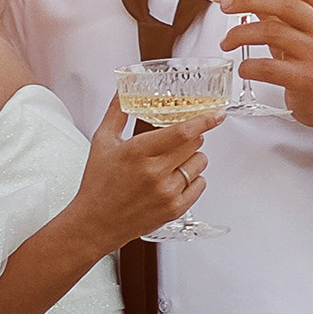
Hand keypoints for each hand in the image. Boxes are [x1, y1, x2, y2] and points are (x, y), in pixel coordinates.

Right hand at [73, 94, 214, 251]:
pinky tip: (175, 179)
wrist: (95, 223)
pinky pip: (200, 185)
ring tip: (172, 163)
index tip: (217, 114)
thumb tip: (122, 90)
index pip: (182, 132)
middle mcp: (155, 173)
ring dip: (192, 158)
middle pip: (194, 144)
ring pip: (200, 163)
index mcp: (138, 152)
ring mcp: (167, 193)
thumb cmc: (98, 184)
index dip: (204, 121)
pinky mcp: (174, 209)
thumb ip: (116, 112)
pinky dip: (194, 179)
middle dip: (191, 137)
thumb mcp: (102, 142)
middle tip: (176, 141)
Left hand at [221, 0, 312, 173]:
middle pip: (284, 5)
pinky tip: (242, 67)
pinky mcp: (306, 79)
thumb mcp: (303, 30)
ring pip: (273, 33)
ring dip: (240, 34)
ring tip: (226, 41)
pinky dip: (250, 66)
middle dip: (248, 1)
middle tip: (226, 5)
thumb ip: (279, 12)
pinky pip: (270, 68)